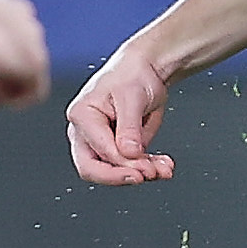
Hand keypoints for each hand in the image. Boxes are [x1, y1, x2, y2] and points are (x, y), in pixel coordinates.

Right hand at [67, 47, 178, 184]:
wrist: (144, 71)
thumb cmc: (132, 75)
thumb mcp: (132, 98)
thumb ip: (129, 128)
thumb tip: (128, 153)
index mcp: (82, 116)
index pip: (98, 152)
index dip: (123, 164)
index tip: (145, 169)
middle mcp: (85, 131)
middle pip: (92, 169)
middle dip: (123, 176)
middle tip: (148, 175)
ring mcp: (100, 141)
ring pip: (112, 170)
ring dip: (141, 173)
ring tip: (164, 169)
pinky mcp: (116, 147)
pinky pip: (128, 165)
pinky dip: (147, 167)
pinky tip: (163, 165)